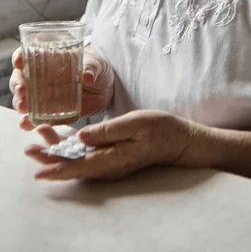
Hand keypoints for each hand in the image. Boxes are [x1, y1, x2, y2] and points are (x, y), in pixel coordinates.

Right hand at [9, 44, 113, 129]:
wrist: (106, 90)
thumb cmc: (97, 70)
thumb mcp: (96, 65)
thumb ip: (91, 69)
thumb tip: (87, 77)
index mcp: (48, 60)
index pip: (27, 56)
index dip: (20, 58)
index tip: (20, 62)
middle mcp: (41, 78)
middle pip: (20, 80)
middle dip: (18, 85)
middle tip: (22, 90)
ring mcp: (43, 96)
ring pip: (24, 100)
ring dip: (20, 103)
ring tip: (24, 107)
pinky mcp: (50, 113)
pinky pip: (35, 118)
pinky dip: (28, 122)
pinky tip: (27, 123)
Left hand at [24, 110, 203, 180]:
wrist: (179, 140)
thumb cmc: (160, 129)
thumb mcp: (136, 123)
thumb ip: (108, 131)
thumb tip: (81, 138)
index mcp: (114, 158)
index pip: (79, 166)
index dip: (57, 167)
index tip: (38, 168)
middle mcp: (110, 166)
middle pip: (74, 165)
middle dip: (51, 157)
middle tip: (30, 148)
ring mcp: (112, 163)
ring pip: (79, 160)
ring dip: (60, 150)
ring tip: (42, 135)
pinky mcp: (114, 157)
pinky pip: (88, 156)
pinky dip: (73, 148)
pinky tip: (64, 138)